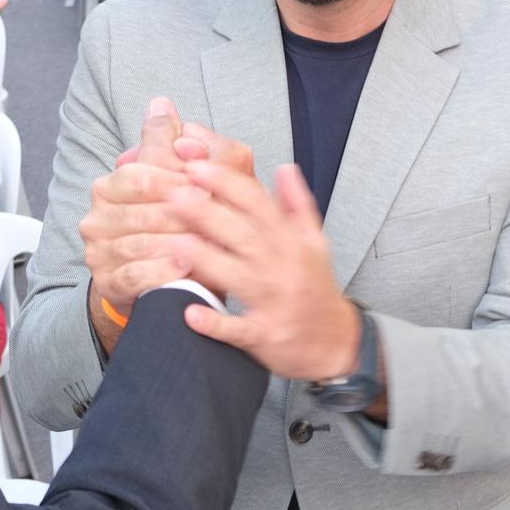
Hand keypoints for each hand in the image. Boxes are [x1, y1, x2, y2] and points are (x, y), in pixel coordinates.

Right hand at [80, 97, 254, 345]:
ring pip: (138, 243)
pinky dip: (162, 271)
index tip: (210, 186)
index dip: (177, 180)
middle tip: (214, 215)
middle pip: (140, 210)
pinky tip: (186, 267)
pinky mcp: (108, 283)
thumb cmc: (175, 224)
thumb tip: (161, 103)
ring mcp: (98, 252)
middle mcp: (96, 217)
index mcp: (109, 186)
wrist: (160, 280)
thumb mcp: (177, 181)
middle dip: (182, 212)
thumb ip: (168, 143)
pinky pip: (133, 275)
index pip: (140, 175)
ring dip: (176, 242)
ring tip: (208, 241)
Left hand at [167, 162, 364, 383]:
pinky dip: (216, 323)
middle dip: (207, 213)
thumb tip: (284, 168)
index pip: (259, 204)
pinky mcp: (266, 335)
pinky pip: (239, 329)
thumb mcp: (315, 242)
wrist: (336, 342)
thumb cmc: (317, 288)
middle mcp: (284, 267)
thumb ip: (297, 204)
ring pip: (238, 276)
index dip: (228, 183)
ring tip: (173, 242)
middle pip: (243, 234)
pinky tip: (191, 313)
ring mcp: (275, 302)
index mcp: (293, 241)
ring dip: (206, 260)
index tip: (197, 167)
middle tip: (172, 194)